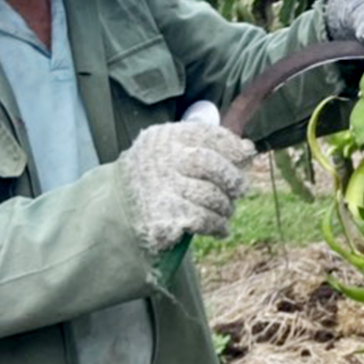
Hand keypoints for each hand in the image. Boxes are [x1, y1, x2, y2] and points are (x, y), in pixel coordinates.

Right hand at [118, 120, 255, 252]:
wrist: (115, 210)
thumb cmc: (154, 177)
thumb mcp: (172, 152)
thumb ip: (206, 147)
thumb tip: (248, 149)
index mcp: (166, 139)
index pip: (207, 135)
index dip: (232, 145)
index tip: (246, 154)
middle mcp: (162, 160)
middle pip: (211, 165)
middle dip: (233, 179)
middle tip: (241, 189)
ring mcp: (162, 188)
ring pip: (211, 195)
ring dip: (226, 207)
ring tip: (226, 211)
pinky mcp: (164, 215)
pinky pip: (203, 219)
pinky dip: (217, 225)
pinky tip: (220, 228)